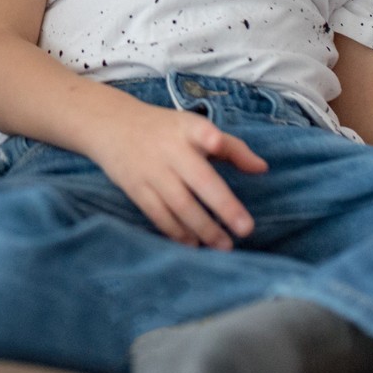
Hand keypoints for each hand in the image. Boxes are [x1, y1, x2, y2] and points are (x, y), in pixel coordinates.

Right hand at [84, 99, 267, 248]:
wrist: (111, 126)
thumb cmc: (164, 130)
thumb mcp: (194, 128)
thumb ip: (231, 148)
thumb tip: (262, 169)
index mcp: (186, 129)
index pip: (199, 130)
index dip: (210, 138)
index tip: (217, 143)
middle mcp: (169, 150)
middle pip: (197, 178)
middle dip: (222, 204)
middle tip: (245, 229)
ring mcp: (150, 171)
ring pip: (179, 204)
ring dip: (203, 228)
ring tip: (224, 245)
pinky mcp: (135, 188)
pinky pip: (158, 214)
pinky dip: (176, 232)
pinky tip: (194, 244)